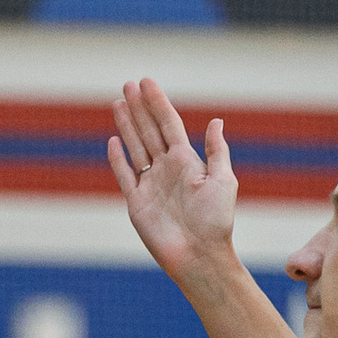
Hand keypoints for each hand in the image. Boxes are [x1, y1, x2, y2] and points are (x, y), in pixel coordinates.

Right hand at [108, 78, 237, 278]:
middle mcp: (167, 169)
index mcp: (187, 161)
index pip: (169, 124)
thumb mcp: (223, 181)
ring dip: (127, 125)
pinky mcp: (137, 202)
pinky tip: (113, 140)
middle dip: (139, 107)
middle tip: (128, 84)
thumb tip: (216, 121)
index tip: (147, 82)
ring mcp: (150, 184)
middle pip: (149, 131)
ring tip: (118, 103)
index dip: (158, 102)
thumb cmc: (216, 221)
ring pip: (135, 147)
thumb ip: (216, 152)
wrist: (199, 256)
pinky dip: (118, 158)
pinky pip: (125, 175)